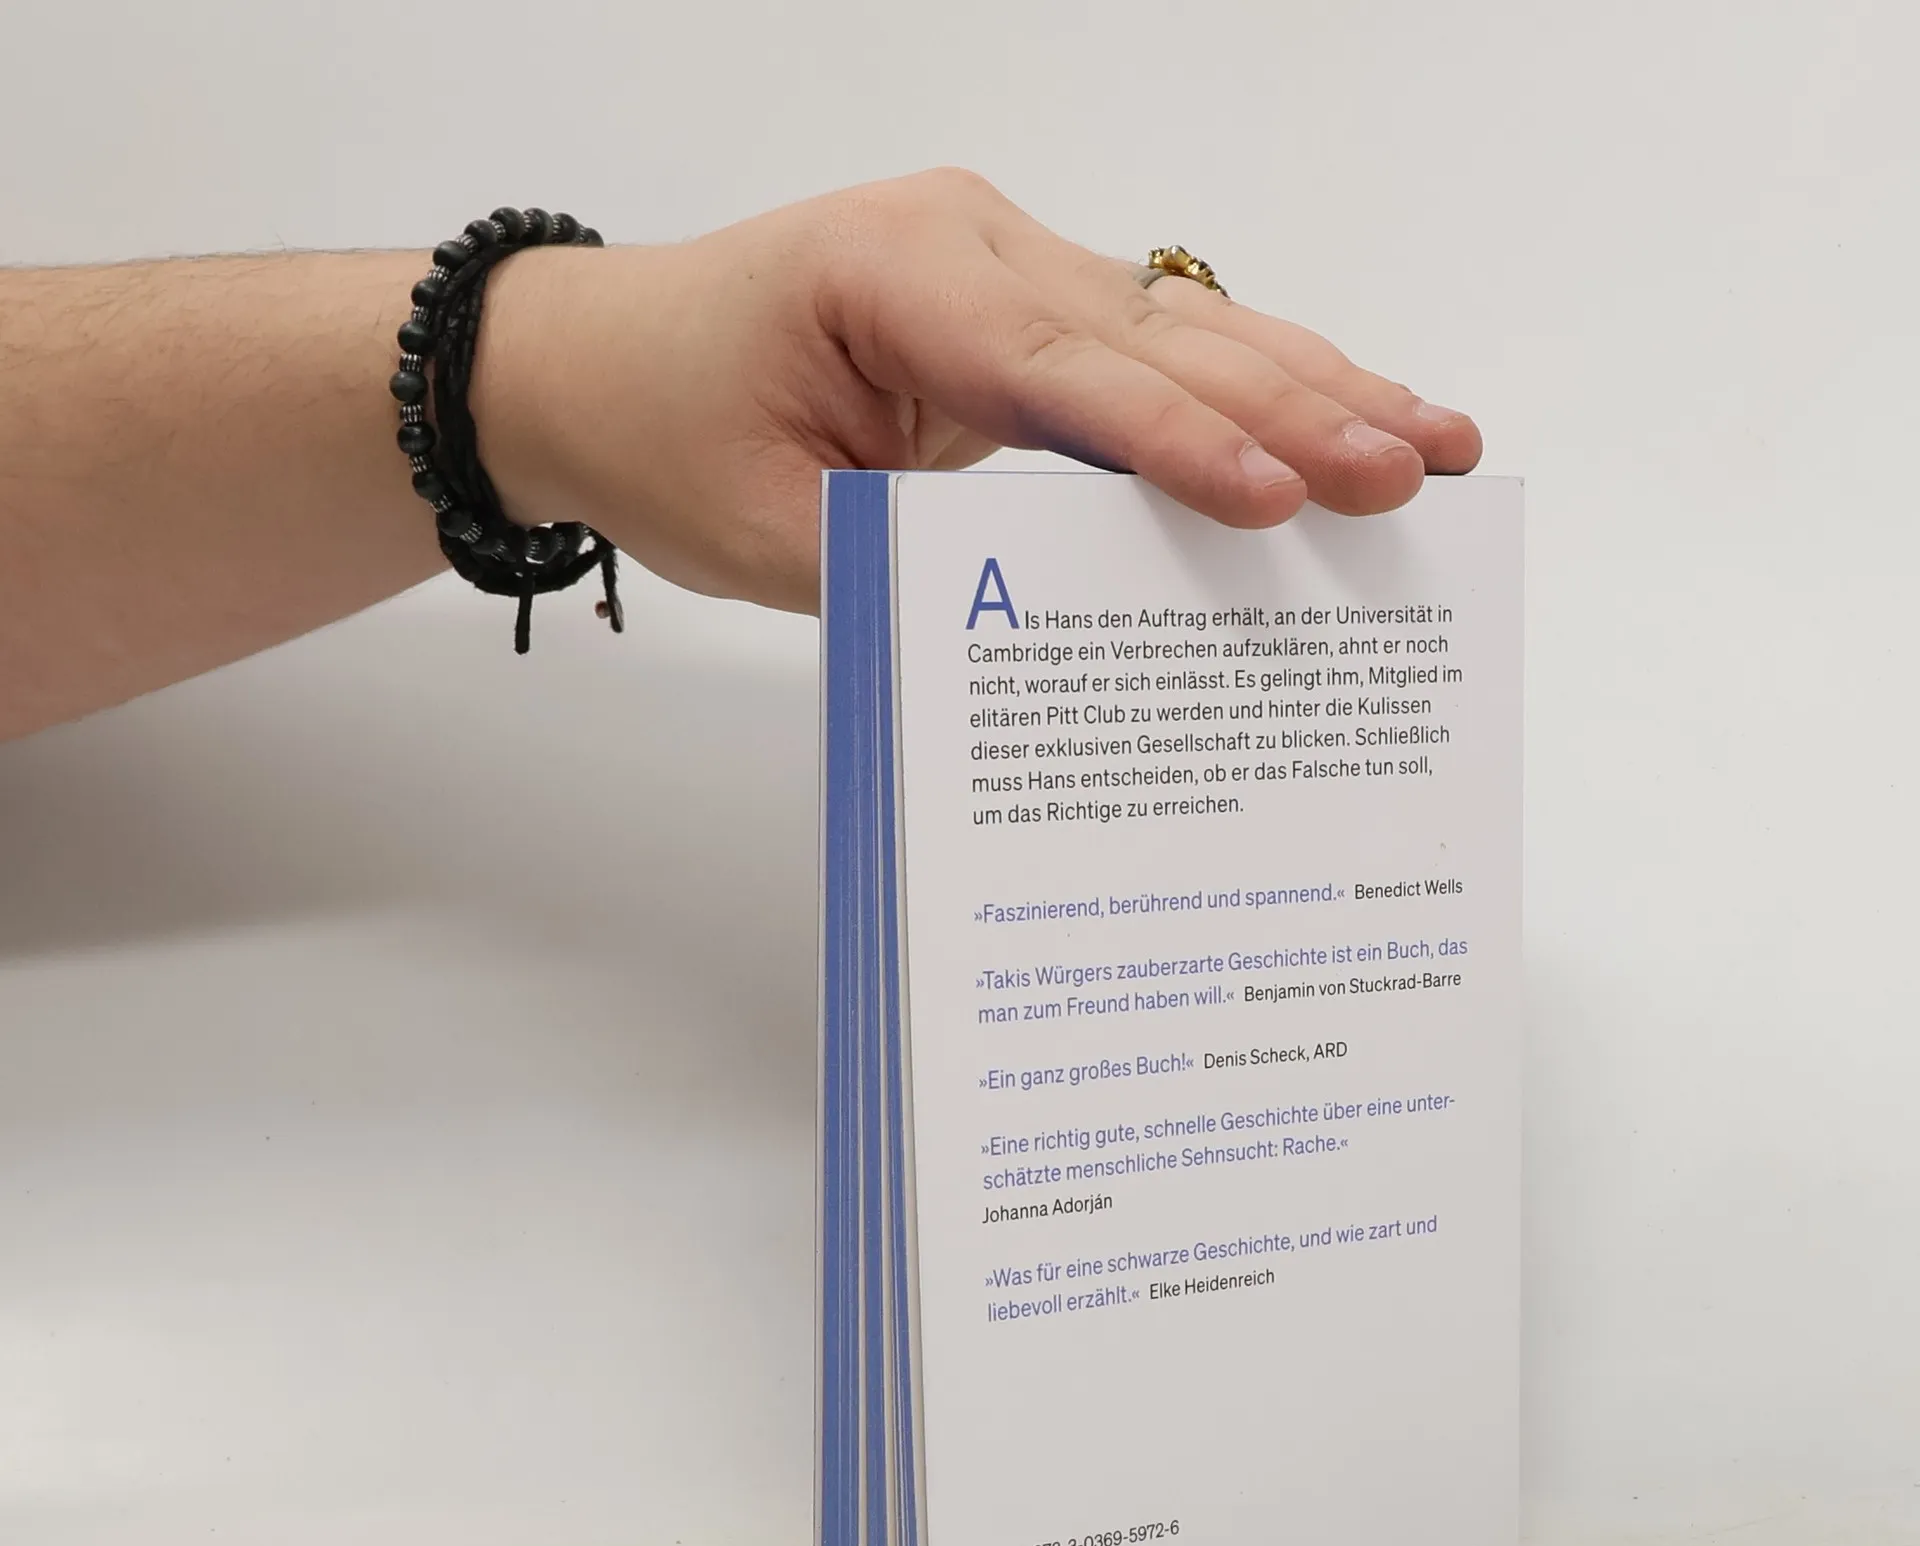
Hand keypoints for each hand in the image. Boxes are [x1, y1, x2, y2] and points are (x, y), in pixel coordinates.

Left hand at [477, 168, 1482, 615]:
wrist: (598, 364)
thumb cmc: (667, 433)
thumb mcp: (772, 531)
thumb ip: (919, 560)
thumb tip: (1067, 610)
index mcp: (893, 275)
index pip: (1065, 373)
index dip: (1182, 443)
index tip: (1285, 502)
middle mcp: (968, 242)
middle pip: (1157, 335)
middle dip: (1296, 408)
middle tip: (1415, 470)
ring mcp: (1003, 259)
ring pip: (1182, 323)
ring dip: (1311, 383)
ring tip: (1432, 438)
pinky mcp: (1021, 299)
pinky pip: (1155, 339)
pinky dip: (1254, 381)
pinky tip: (1347, 406)